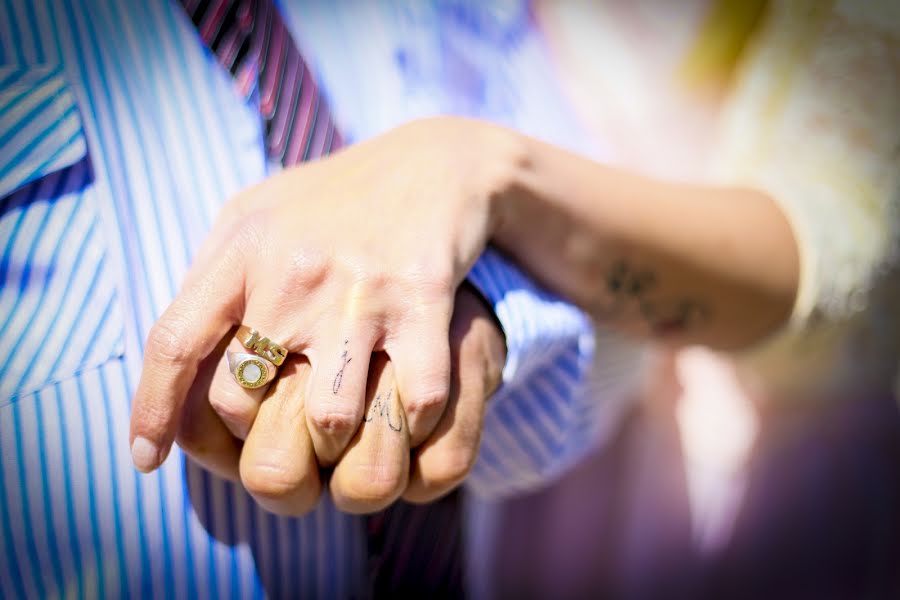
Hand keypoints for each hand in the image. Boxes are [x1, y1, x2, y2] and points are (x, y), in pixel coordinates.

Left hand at [128, 116, 514, 475]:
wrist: (433, 162)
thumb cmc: (336, 198)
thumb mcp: (258, 214)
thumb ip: (213, 274)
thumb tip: (177, 353)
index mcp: (243, 247)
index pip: (174, 343)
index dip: (151, 410)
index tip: (144, 459)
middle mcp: (293, 271)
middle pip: (241, 400)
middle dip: (254, 434)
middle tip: (278, 432)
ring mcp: (360, 289)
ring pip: (328, 419)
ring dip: (333, 441)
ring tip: (345, 429)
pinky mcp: (424, 300)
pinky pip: (414, 400)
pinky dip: (410, 424)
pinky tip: (410, 415)